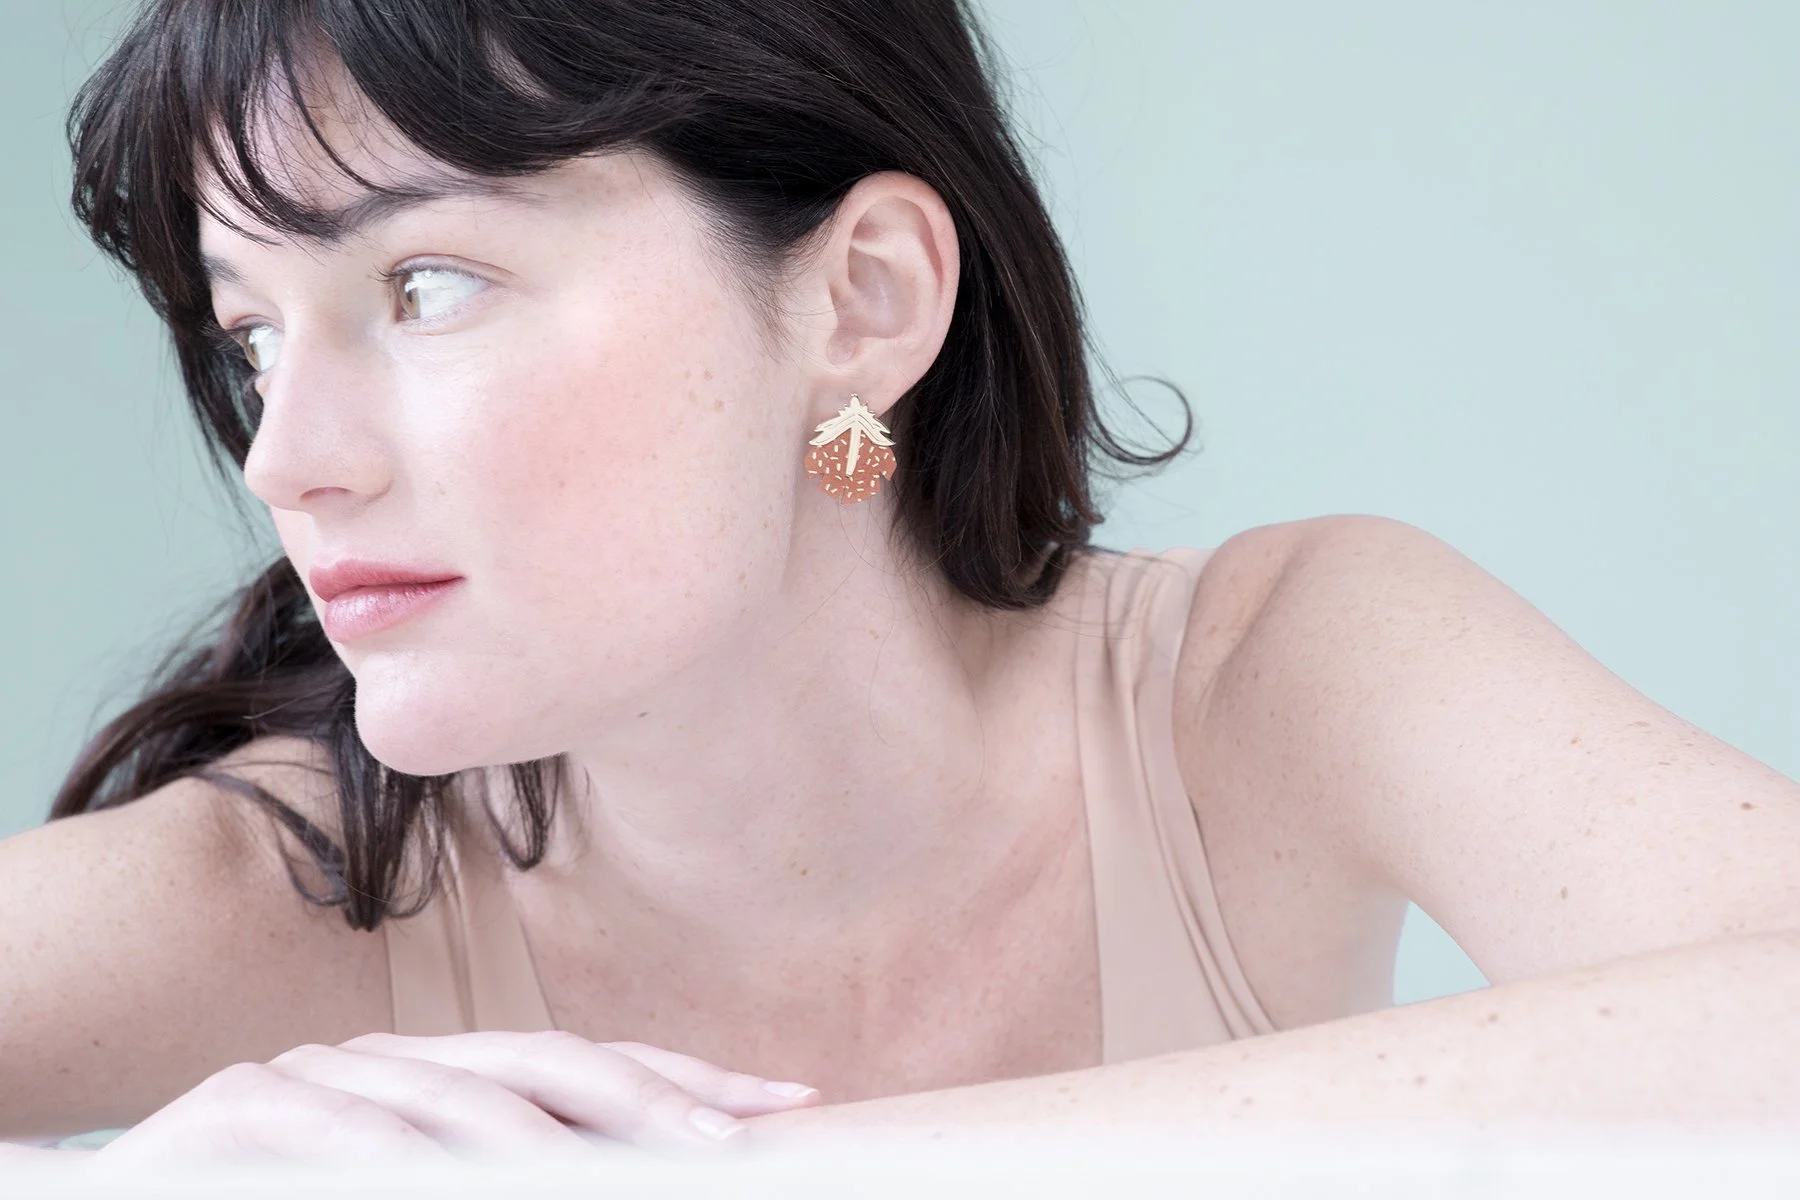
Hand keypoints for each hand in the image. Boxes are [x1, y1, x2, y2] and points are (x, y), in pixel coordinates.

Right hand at [85, 1030, 822, 1165]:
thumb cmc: (299, 1197)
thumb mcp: (427, 1193)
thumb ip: (519, 1178)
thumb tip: (639, 1182)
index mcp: (457, 1083)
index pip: (593, 1068)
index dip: (689, 1082)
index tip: (790, 1104)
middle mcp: (405, 1063)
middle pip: (546, 1064)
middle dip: (646, 1100)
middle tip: (727, 1145)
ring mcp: (326, 1073)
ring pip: (453, 1100)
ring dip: (537, 1144)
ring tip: (619, 1177)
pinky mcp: (243, 1106)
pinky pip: (337, 1128)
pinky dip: (398, 1157)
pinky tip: (455, 1179)